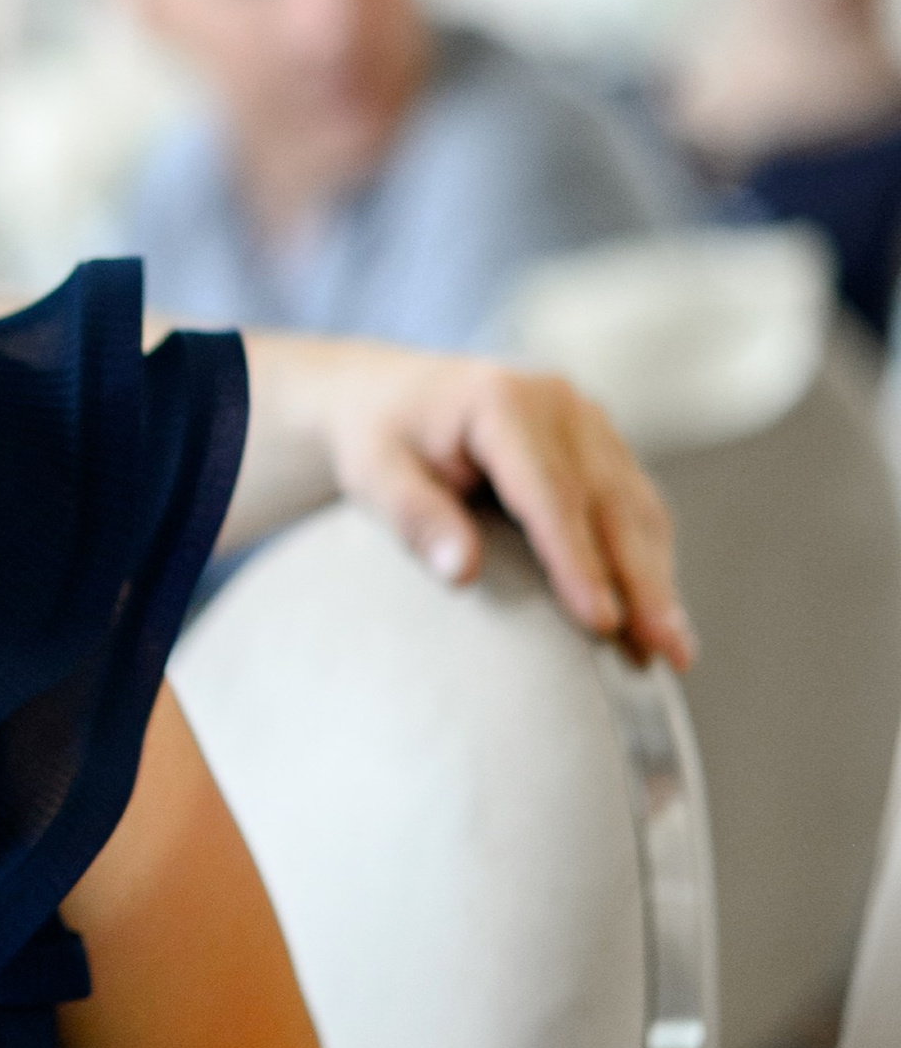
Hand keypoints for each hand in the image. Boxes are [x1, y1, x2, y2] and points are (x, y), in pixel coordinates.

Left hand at [311, 343, 692, 672]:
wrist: (389, 395)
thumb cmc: (379, 438)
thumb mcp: (372, 472)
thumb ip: (415, 517)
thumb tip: (462, 572)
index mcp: (503, 401)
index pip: (551, 493)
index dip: (579, 561)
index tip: (600, 622)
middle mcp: (559, 403)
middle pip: (610, 503)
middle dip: (641, 582)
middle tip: (667, 652)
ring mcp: (586, 420)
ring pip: (635, 507)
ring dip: (658, 578)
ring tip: (674, 649)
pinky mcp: (598, 443)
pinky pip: (633, 504)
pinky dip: (649, 558)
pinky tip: (657, 611)